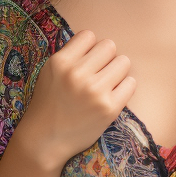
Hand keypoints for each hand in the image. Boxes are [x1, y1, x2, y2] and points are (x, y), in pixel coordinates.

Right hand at [17, 30, 135, 169]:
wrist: (45, 141)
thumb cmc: (49, 104)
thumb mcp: (49, 72)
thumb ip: (70, 55)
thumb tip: (97, 42)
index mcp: (60, 62)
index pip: (89, 35)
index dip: (90, 48)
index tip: (86, 62)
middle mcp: (77, 74)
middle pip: (109, 46)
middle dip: (106, 59)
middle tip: (98, 74)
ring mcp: (94, 91)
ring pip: (123, 62)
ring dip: (117, 72)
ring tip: (106, 84)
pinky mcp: (109, 108)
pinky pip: (131, 83)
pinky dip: (124, 88)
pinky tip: (113, 95)